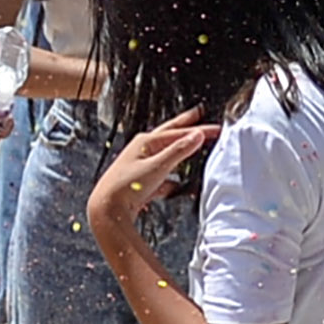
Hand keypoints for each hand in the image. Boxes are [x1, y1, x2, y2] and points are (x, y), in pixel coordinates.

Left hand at [86, 115, 215, 237]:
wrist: (107, 209)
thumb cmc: (125, 187)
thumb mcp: (157, 166)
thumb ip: (179, 151)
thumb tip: (197, 135)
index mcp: (145, 142)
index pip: (178, 131)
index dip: (199, 129)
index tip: (217, 129)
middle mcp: (141, 150)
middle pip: (169, 134)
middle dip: (185, 125)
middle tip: (198, 114)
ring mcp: (140, 165)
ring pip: (167, 155)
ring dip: (181, 152)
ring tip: (192, 147)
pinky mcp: (140, 182)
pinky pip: (162, 176)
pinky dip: (173, 179)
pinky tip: (178, 185)